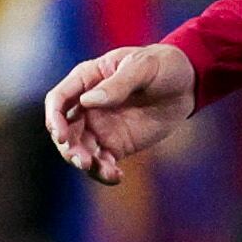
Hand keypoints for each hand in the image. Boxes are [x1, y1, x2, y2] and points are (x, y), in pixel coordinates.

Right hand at [43, 42, 195, 184]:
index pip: (58, 100)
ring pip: (80, 150)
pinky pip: (102, 162)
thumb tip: (88, 101)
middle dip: (68, 148)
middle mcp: (87, 106)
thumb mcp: (142, 67)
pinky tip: (116, 177)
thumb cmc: (162, 65)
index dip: (54, 118)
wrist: (187, 83)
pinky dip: (104, 173)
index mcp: (87, 80)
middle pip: (65, 130)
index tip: (61, 135)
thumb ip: (117, 84)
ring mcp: (99, 127)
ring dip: (84, 163)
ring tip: (104, 171)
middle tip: (83, 161)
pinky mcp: (115, 145)